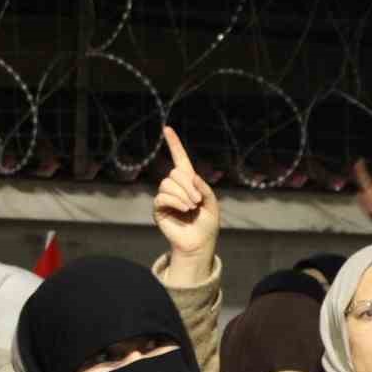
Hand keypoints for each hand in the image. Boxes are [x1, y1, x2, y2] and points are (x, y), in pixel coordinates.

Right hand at [155, 127, 220, 268]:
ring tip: (191, 207)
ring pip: (168, 184)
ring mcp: (165, 197)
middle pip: (175, 173)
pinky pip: (162, 197)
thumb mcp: (212, 203)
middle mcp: (175, 186)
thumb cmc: (207, 223)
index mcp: (189, 182)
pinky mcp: (159, 208)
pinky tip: (184, 209)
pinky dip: (176, 202)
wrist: (200, 242)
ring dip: (183, 195)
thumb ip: (205, 188)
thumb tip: (191, 177)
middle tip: (197, 201)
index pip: (180, 159)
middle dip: (189, 186)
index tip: (167, 129)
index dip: (174, 144)